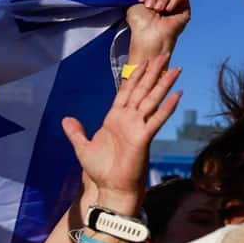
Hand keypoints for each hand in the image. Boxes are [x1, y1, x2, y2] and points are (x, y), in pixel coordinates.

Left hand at [61, 54, 180, 212]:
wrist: (111, 188)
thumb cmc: (100, 171)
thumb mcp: (82, 147)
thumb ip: (76, 132)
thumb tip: (66, 119)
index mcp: (114, 118)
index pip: (126, 91)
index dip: (135, 75)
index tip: (144, 61)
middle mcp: (128, 119)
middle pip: (142, 90)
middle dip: (152, 72)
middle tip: (164, 54)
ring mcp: (138, 127)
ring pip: (152, 99)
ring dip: (164, 83)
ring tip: (176, 68)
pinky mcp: (144, 137)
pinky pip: (157, 119)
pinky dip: (167, 107)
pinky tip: (177, 94)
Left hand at [126, 0, 190, 61]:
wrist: (148, 37)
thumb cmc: (140, 25)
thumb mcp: (133, 6)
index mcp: (152, 0)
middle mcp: (164, 2)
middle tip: (149, 7)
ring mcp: (175, 6)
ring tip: (158, 10)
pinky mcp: (184, 10)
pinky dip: (174, 0)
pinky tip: (167, 10)